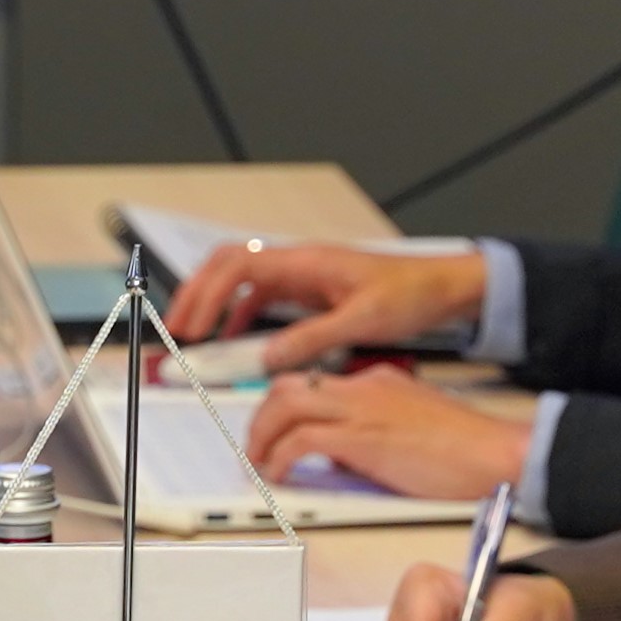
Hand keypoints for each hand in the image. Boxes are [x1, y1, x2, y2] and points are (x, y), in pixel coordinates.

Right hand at [161, 240, 483, 373]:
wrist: (442, 287)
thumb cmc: (411, 293)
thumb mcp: (362, 321)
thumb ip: (312, 339)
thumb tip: (269, 358)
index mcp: (307, 262)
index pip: (239, 266)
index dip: (207, 294)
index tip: (191, 325)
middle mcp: (299, 263)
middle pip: (228, 265)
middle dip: (198, 294)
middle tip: (178, 329)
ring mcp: (303, 275)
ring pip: (242, 281)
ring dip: (215, 304)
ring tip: (196, 335)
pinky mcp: (310, 291)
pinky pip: (263, 298)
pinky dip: (242, 316)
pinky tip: (236, 339)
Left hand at [244, 362, 533, 501]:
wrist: (494, 452)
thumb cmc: (466, 447)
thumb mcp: (410, 424)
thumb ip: (372, 429)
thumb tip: (339, 452)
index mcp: (377, 381)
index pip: (314, 383)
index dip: (285, 407)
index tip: (275, 428)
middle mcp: (363, 387)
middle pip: (288, 386)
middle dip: (262, 417)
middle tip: (257, 445)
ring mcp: (361, 410)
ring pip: (284, 406)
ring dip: (262, 436)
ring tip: (260, 461)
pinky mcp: (361, 438)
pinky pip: (300, 441)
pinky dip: (280, 458)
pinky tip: (280, 475)